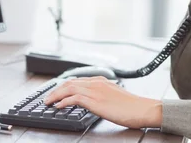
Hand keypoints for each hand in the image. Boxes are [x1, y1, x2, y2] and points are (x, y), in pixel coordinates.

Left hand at [43, 77, 162, 128]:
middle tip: (47, 98)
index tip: (56, 92)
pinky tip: (58, 106)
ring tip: (48, 102)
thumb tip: (94, 100)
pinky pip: (74, 98)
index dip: (64, 86)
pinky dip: (63, 101)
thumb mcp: (115, 96)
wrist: (142, 109)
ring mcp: (95, 91)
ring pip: (69, 88)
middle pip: (70, 82)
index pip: (77, 80)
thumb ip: (103, 94)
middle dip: (56, 90)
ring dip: (56, 95)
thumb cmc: (132, 106)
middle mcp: (97, 83)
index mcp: (101, 80)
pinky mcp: (95, 101)